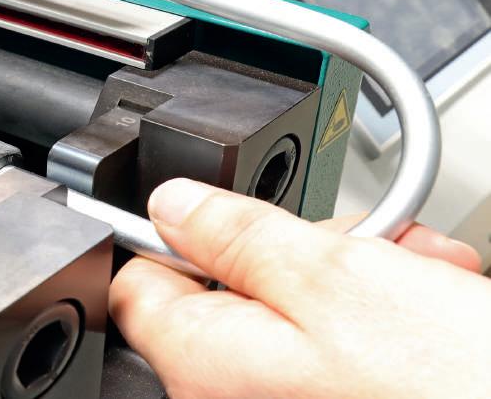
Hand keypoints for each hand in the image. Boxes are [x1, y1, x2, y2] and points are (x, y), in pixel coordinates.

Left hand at [110, 178, 489, 398]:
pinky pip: (335, 340)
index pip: (137, 283)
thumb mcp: (332, 275)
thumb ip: (236, 232)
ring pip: (297, 304)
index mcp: (203, 364)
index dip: (171, 232)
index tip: (215, 208)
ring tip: (422, 276)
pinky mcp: (331, 398)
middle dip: (306, 247)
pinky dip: (385, 311)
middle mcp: (230, 396)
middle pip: (231, 285)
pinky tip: (431, 302)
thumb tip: (171, 202)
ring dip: (363, 272)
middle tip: (369, 245)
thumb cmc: (444, 385)